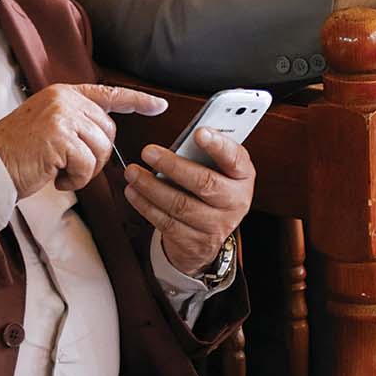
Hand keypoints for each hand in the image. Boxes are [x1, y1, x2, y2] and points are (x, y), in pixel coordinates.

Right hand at [0, 83, 165, 199]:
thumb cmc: (17, 155)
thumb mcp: (48, 128)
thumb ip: (75, 123)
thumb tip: (104, 137)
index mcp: (63, 93)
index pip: (108, 94)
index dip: (137, 101)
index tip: (159, 106)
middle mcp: (65, 98)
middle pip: (109, 131)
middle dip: (97, 157)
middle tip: (71, 168)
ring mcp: (62, 116)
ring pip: (102, 149)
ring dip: (85, 171)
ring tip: (59, 173)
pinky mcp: (60, 137)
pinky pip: (88, 165)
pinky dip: (76, 180)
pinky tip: (56, 179)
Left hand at [123, 130, 254, 278]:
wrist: (211, 232)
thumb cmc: (212, 184)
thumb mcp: (219, 166)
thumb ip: (206, 150)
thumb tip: (183, 137)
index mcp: (242, 176)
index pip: (235, 158)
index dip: (218, 145)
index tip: (199, 132)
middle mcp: (234, 202)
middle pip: (204, 183)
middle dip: (173, 166)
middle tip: (148, 151)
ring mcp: (215, 225)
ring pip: (180, 205)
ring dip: (151, 187)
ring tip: (132, 172)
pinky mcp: (194, 242)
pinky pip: (167, 223)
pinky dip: (146, 206)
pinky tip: (133, 192)